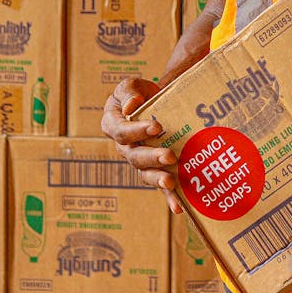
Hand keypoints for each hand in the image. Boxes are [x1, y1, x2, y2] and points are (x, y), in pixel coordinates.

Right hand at [100, 77, 182, 213]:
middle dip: (152, 157)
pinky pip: (159, 186)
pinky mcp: (155, 169)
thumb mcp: (131, 85)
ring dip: (157, 179)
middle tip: (169, 156)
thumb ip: (129, 91)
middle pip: (134, 156)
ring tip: (170, 181)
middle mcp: (124, 147)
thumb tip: (131, 107)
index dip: (137, 130)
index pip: (121, 131)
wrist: (156, 101)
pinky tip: (178, 207)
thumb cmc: (141, 93)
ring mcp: (139, 160)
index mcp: (113, 125)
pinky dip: (168, 197)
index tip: (156, 126)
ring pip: (145, 173)